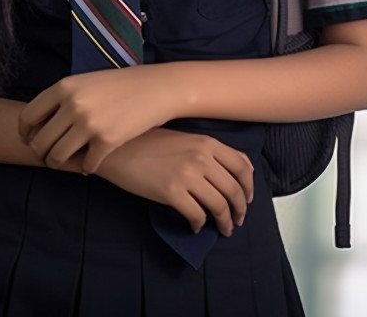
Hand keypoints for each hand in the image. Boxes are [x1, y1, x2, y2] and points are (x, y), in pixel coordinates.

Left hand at [19, 66, 179, 173]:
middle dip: (42, 153)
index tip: (29, 140)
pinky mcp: (106, 141)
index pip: (29, 116)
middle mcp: (73, 104)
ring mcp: (89, 124)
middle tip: (49, 156)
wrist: (156, 88)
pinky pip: (86, 164)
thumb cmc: (121, 84)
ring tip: (67, 162)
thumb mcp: (86, 82)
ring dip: (59, 164)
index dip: (25, 132)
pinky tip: (91, 162)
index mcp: (64, 86)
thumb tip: (40, 124)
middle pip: (41, 141)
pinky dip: (86, 167)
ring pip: (58, 157)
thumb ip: (63, 99)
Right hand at [96, 128, 254, 236]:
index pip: (241, 165)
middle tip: (237, 220)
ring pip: (219, 205)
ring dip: (225, 222)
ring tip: (223, 229)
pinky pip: (196, 215)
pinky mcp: (171, 192)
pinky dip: (200, 225)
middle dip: (239, 209)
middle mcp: (201, 157)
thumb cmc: (147, 141)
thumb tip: (233, 167)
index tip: (248, 198)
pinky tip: (195, 227)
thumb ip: (208, 150)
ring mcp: (187, 175)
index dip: (249, 186)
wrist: (117, 148)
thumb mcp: (183, 138)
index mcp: (206, 142)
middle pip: (234, 189)